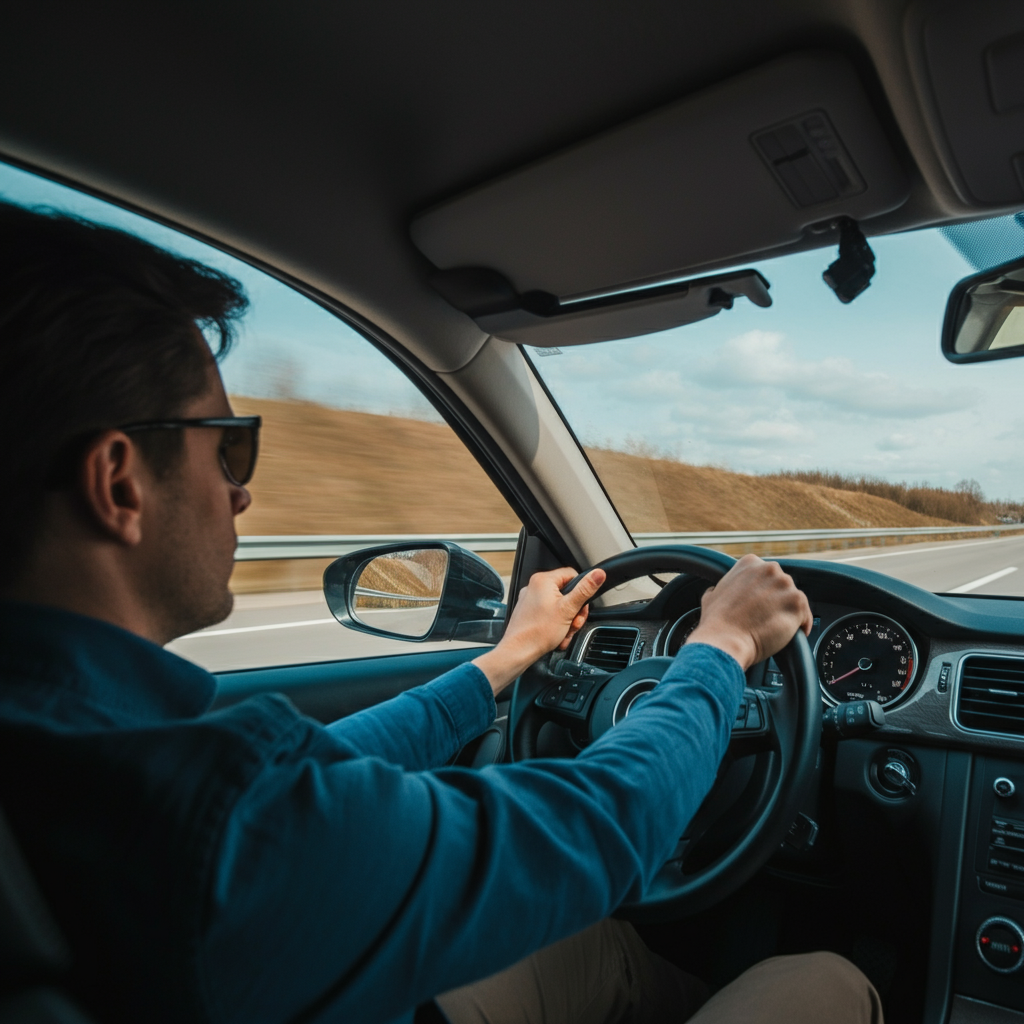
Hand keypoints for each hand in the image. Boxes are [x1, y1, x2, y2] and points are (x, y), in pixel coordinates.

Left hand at [472, 566, 606, 694]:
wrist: (519, 651)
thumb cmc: (538, 632)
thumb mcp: (568, 609)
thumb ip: (585, 590)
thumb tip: (598, 574)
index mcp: (543, 580)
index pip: (571, 575)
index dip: (581, 590)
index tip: (581, 605)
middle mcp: (534, 587)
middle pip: (566, 593)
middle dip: (574, 611)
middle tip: (574, 622)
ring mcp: (530, 600)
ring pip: (559, 606)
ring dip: (567, 621)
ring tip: (565, 632)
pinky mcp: (529, 612)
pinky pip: (549, 614)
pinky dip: (556, 625)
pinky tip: (558, 635)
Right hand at [685, 554, 811, 670]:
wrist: (725, 640)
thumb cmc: (717, 622)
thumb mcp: (711, 595)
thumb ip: (722, 588)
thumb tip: (716, 591)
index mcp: (750, 563)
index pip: (766, 575)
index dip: (764, 591)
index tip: (761, 603)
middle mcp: (769, 569)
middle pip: (782, 584)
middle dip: (778, 599)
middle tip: (768, 617)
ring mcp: (785, 584)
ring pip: (794, 599)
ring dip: (788, 612)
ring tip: (777, 628)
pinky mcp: (797, 603)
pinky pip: (806, 615)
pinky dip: (801, 625)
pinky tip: (791, 634)